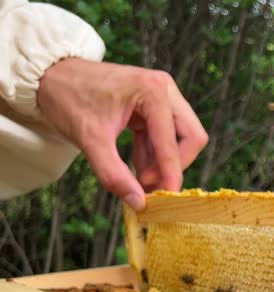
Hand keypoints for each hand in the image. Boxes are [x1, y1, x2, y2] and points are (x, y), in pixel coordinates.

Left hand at [37, 58, 207, 209]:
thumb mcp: (90, 140)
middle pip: (190, 137)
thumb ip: (114, 174)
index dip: (172, 172)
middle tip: (148, 184)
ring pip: (181, 138)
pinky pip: (166, 136)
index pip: (173, 141)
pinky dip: (154, 155)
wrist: (51, 75)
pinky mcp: (155, 105)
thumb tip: (138, 203)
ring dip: (163, 162)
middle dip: (173, 165)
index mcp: (153, 91)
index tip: (167, 197)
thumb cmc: (69, 99)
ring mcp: (162, 96)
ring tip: (138, 179)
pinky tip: (137, 168)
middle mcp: (165, 90)